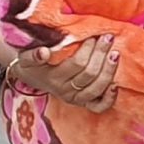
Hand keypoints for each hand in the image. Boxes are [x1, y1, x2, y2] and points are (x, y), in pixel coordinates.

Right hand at [0, 33, 119, 112]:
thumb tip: (43, 52)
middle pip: (90, 74)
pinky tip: (116, 85)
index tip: (93, 36)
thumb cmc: (32, 62)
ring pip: (97, 88)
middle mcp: (65, 91)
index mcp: (53, 78)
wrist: (31, 75)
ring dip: (109, 70)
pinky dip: (109, 98)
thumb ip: (33, 55)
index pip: (76, 64)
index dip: (88, 50)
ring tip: (115, 54)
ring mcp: (76, 99)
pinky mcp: (83, 103)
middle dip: (101, 54)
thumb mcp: (26, 57)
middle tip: (108, 38)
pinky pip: (98, 107)